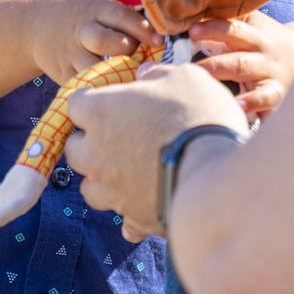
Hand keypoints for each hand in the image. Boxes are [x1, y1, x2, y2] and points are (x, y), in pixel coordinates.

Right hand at [26, 0, 147, 86]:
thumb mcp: (97, 3)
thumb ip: (124, 13)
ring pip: (93, 69)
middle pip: (104, 41)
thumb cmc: (81, 15)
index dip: (142, 29)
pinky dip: (101, 89)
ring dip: (114, 74)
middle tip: (137, 55)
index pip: (120, 16)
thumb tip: (163, 25)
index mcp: (93, 8)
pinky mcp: (62, 73)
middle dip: (126, 49)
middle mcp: (80, 30)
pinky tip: (115, 89)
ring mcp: (69, 53)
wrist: (34, 25)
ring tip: (128, 76)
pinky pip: (84, 85)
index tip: (159, 41)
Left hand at [65, 64, 243, 238]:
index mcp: (99, 111)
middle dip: (93, 142)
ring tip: (131, 172)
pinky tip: (146, 206)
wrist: (217, 176)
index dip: (95, 101)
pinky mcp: (132, 216)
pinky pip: (124, 219)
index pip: (76, 103)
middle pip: (76, 148)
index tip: (113, 101)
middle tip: (123, 136)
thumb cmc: (199, 117)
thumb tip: (146, 75)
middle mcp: (94, 153)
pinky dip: (132, 213)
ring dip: (105, 179)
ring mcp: (110, 189)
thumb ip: (158, 74)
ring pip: (91, 186)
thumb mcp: (185, 77)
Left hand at [189, 13, 293, 118]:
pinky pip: (266, 96)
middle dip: (211, 39)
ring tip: (198, 77)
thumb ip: (225, 24)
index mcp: (252, 28)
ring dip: (219, 69)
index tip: (191, 29)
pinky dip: (253, 102)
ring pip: (243, 66)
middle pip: (235, 38)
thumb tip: (184, 19)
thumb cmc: (265, 43)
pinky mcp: (276, 91)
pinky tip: (237, 106)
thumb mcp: (252, 28)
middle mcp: (261, 46)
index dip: (212, 24)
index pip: (231, 21)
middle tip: (186, 44)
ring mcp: (269, 69)